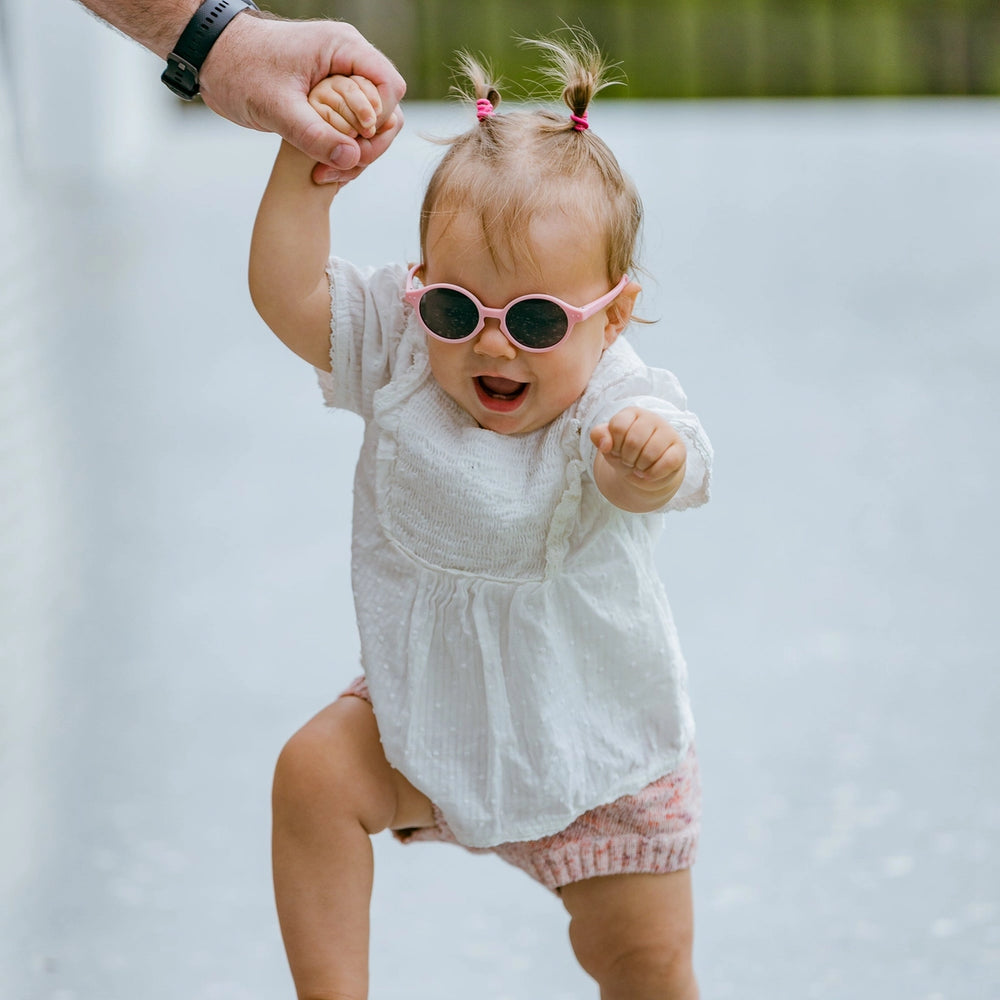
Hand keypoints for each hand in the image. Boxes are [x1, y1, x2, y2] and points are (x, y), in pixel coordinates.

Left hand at [199, 14, 404, 182]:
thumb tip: (352, 159)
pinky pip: (354, 129)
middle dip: (370, 144)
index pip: (389, 86)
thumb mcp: (275, 106)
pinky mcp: (333, 98)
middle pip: (387, 109)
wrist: (213, 58)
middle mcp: (349, 61)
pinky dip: (345, 151)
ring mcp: (343, 80)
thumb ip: (314, 134)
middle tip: (342, 170)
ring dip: (358, 154)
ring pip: (374, 124)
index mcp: (343, 48)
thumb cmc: (239, 70)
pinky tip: (325, 167)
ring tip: (328, 174)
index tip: (355, 142)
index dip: (379, 120)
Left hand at [590, 407, 686, 512]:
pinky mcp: (680, 449)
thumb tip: (605, 443)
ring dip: (640, 467)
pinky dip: (653, 474)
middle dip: (627, 458)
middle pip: (633, 441)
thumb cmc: (625, 454)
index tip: (617, 450)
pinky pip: (668, 462)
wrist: (644, 473)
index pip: (618, 426)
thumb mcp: (608, 446)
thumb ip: (599, 437)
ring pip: (650, 453)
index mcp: (632, 413)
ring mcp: (668, 432)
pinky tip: (649, 473)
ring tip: (639, 466)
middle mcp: (652, 418)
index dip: (614, 445)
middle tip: (629, 461)